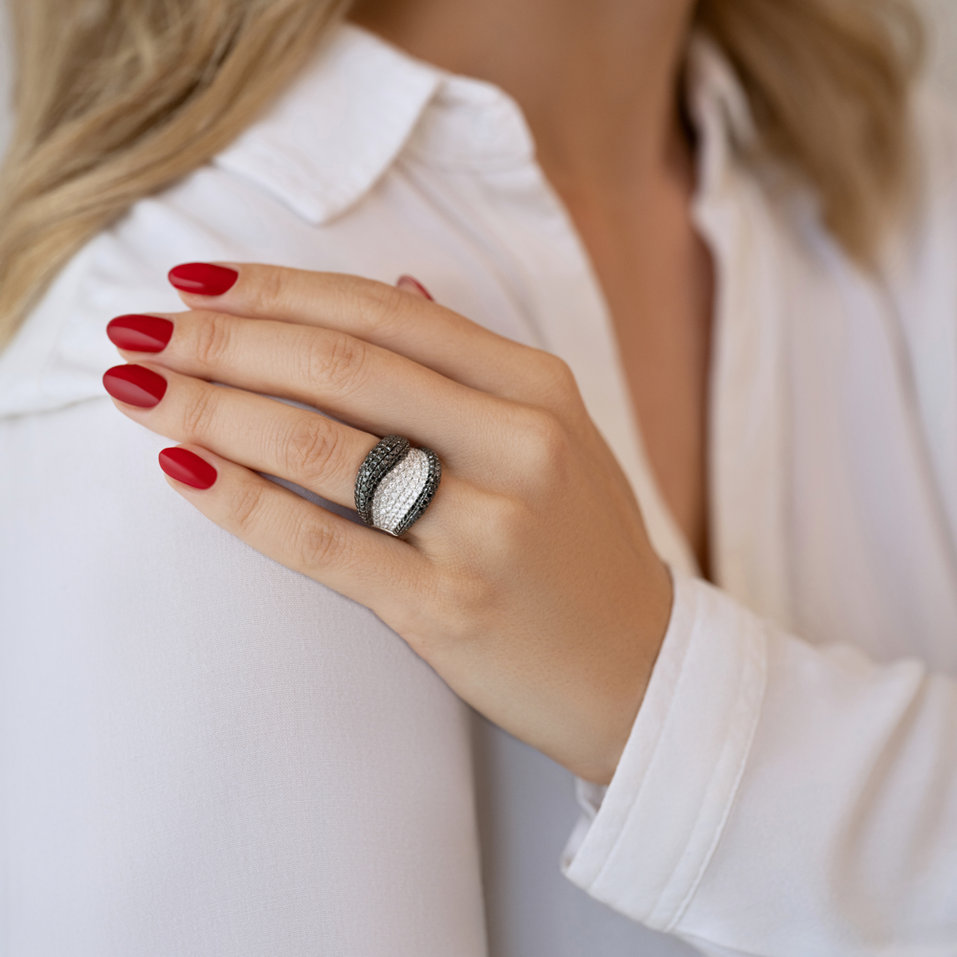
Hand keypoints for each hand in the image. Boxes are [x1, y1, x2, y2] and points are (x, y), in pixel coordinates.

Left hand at [103, 262, 673, 784]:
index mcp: (539, 388)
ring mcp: (488, 529)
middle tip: (139, 326)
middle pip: (342, 367)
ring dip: (213, 407)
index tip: (197, 281)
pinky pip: (324, 542)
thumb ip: (473, 363)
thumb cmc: (583, 548)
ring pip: (322, 447)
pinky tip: (182, 470)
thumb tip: (397, 279)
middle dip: (224, 339)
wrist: (642, 670)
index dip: (279, 289)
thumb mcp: (556, 435)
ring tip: (137, 387)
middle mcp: (520, 443)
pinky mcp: (451, 609)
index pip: (386, 312)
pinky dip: (241, 501)